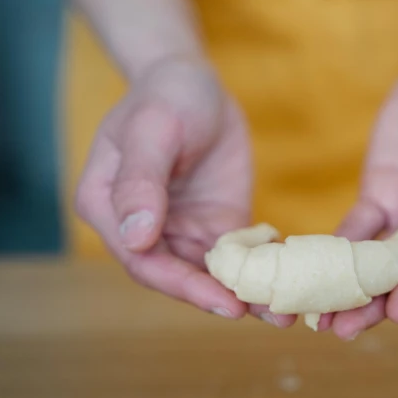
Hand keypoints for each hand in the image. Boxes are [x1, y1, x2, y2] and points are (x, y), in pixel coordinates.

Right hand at [76, 58, 292, 323]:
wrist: (196, 82)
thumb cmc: (165, 96)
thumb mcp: (152, 129)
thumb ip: (141, 181)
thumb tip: (136, 237)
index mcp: (108, 207)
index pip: (142, 260)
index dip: (181, 285)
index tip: (222, 302)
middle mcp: (143, 229)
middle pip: (177, 276)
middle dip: (219, 299)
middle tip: (266, 315)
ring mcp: (181, 230)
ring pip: (210, 274)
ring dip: (246, 294)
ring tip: (286, 313)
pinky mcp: (216, 226)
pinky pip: (237, 257)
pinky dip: (260, 272)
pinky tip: (289, 284)